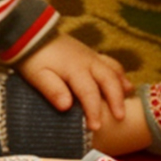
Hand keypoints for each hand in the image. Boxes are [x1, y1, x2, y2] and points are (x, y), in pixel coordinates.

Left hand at [16, 34, 134, 133]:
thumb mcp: (37, 75)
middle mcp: (88, 61)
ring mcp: (91, 56)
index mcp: (75, 69)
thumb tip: (67, 107)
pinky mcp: (90, 53)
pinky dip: (120, 74)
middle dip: (116, 99)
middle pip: (109, 80)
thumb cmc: (33, 57)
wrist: (32, 32)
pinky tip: (124, 83)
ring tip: (128, 100)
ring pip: (114, 69)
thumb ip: (53, 90)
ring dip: (122, 85)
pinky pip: (111, 63)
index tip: (96, 127)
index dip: (94, 111)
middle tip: (120, 118)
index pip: (89, 93)